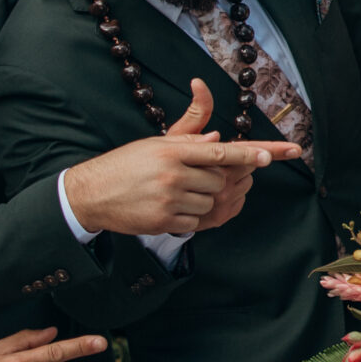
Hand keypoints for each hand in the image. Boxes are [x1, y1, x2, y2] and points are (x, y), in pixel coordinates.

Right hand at [63, 78, 300, 237]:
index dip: (247, 154)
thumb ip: (188, 140)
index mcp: (172, 150)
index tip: (269, 157)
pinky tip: (168, 207)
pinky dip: (188, 216)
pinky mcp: (163, 220)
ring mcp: (168, 199)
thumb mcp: (155, 144)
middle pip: (219, 181)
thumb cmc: (126, 164)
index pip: (219, 151)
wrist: (92, 193)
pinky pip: (194, 221)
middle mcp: (172, 173)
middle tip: (191, 178)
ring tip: (174, 192)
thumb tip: (218, 140)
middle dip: (213, 181)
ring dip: (200, 199)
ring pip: (209, 202)